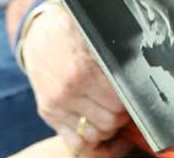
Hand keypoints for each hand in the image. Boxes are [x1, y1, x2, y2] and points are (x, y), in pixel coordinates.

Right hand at [22, 4, 129, 156]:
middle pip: (110, 120)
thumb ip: (111, 46)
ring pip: (95, 135)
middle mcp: (67, 90)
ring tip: (111, 113)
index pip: (118, 99)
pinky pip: (76, 144)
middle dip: (122, 115)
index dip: (130, 98)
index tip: (132, 93)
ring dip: (108, 128)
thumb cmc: (68, 30)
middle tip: (124, 104)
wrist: (36, 33)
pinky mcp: (48, 113)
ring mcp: (56, 105)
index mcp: (81, 68)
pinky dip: (91, 142)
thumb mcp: (89, 30)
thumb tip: (137, 54)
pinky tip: (98, 130)